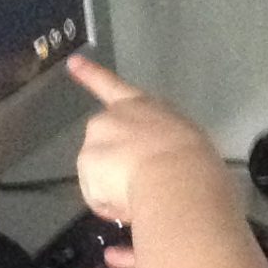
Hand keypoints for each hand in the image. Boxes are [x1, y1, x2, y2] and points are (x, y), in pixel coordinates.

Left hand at [69, 55, 222, 229]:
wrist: (178, 176)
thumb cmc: (194, 161)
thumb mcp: (184, 142)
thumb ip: (162, 145)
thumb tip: (156, 168)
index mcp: (144, 105)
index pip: (111, 85)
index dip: (90, 74)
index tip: (72, 63)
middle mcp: (115, 115)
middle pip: (104, 141)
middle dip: (113, 163)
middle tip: (141, 183)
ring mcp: (97, 137)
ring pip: (98, 172)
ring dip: (113, 187)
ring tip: (143, 195)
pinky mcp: (87, 162)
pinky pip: (96, 194)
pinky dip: (108, 204)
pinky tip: (130, 205)